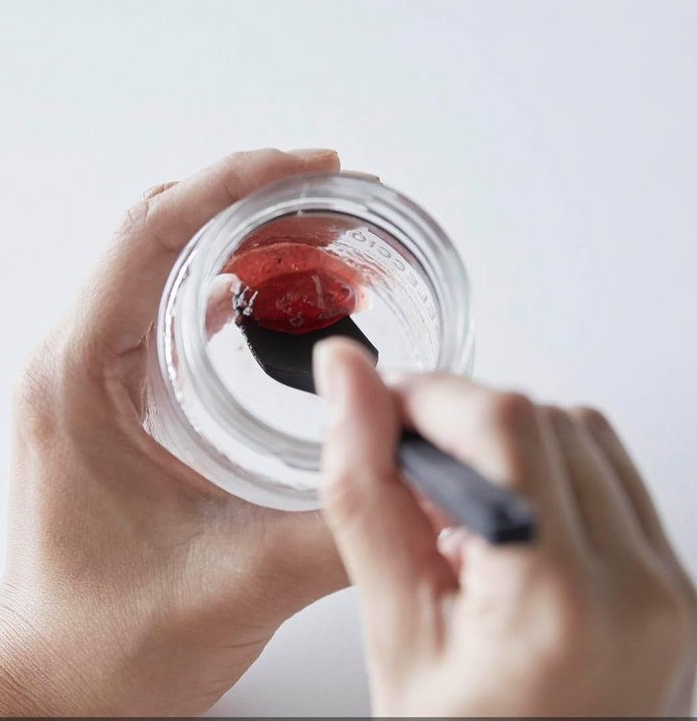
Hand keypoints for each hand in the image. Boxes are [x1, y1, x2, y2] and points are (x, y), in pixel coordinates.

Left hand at [0, 148, 347, 717]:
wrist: (54, 687)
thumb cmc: (108, 643)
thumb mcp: (240, 580)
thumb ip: (344, 521)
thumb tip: (422, 469)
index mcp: (82, 377)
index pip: (151, 232)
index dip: (238, 183)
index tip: (314, 169)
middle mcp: (76, 362)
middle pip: (160, 231)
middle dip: (252, 202)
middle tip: (335, 203)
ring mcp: (91, 376)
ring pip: (163, 263)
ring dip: (240, 239)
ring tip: (319, 242)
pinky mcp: (114, 397)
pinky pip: (165, 308)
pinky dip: (223, 284)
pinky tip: (272, 297)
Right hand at [315, 339, 696, 716]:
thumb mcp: (391, 630)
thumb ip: (364, 489)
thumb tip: (346, 380)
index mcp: (559, 605)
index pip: (502, 424)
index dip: (426, 396)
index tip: (379, 414)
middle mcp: (637, 588)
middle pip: (541, 417)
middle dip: (457, 421)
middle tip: (409, 474)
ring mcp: (666, 585)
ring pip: (578, 432)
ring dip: (501, 441)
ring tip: (454, 508)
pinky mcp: (670, 583)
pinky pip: (607, 472)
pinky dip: (544, 466)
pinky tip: (503, 520)